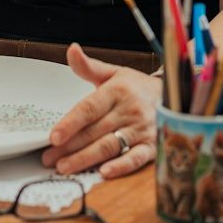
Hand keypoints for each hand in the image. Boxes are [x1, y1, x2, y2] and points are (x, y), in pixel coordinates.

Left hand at [41, 43, 161, 178]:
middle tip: (48, 158)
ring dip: (85, 159)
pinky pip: (136, 158)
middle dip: (69, 146)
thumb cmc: (136, 87)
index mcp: (117, 91)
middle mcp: (129, 110)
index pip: (89, 108)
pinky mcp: (152, 145)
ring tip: (64, 167)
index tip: (53, 136)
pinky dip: (121, 166)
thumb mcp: (113, 73)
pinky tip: (104, 173)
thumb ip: (88, 67)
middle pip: (94, 131)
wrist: (173, 95)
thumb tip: (71, 49)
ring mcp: (141, 129)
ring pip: (110, 146)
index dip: (70, 123)